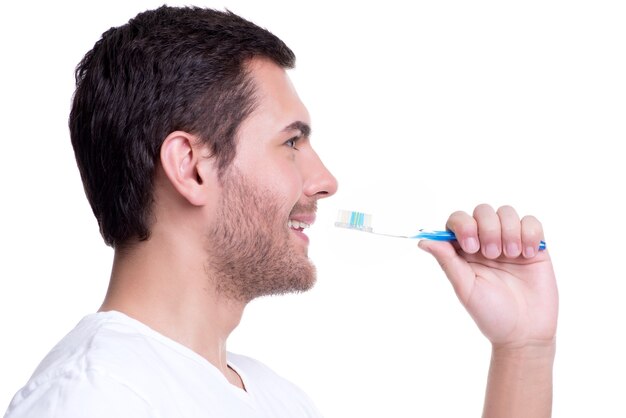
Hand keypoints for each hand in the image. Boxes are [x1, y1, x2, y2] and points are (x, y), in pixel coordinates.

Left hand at [418, 204, 557, 348]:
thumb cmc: (491, 314)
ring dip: (508, 230)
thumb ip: (447, 261)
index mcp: (464, 251)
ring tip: (511, 255)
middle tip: (493, 255)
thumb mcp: (465, 288)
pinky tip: (526, 254)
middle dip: (488, 228)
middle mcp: (486, 242)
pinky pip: (530, 222)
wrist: (525, 332)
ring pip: (506, 212)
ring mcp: (510, 241)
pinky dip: (528, 232)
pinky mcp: (534, 246)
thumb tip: (423, 240)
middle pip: (482, 211)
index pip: (458, 220)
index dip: (463, 226)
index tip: (470, 247)